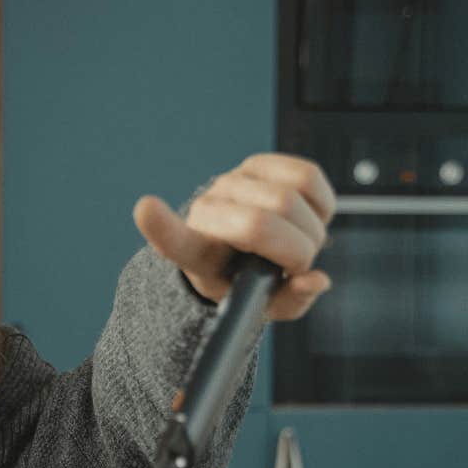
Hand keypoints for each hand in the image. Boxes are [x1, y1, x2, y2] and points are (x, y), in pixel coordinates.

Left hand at [133, 153, 335, 321]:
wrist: (243, 247)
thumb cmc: (249, 278)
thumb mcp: (264, 304)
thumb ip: (292, 299)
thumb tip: (315, 279)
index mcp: (195, 253)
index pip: (171, 238)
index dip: (160, 224)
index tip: (146, 208)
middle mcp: (207, 209)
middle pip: (263, 223)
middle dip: (297, 252)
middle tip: (295, 265)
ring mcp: (230, 182)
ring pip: (290, 199)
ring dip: (311, 231)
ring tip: (298, 243)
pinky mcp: (258, 163)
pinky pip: (308, 177)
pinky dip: (322, 205)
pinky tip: (309, 218)